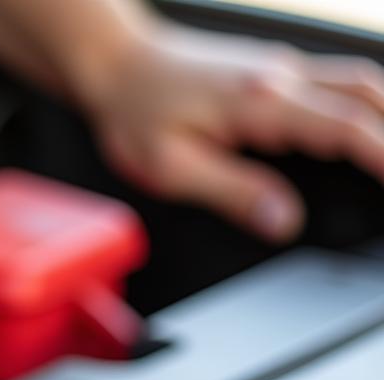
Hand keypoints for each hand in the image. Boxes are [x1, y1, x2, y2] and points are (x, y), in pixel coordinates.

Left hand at [83, 24, 383, 241]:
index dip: (381, 154)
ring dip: (383, 113)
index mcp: (259, 102)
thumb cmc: (136, 112)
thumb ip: (234, 193)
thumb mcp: (174, 168)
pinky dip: (359, 105)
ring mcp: (279, 69)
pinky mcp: (271, 72)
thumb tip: (283, 220)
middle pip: (366, 92)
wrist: (117, 64)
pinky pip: (332, 82)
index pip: (343, 126)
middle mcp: (279, 76)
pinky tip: (361, 129)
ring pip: (355, 81)